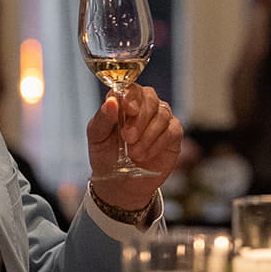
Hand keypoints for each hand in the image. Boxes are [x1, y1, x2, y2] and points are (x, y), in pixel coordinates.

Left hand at [88, 86, 183, 210]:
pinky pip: (172, 130)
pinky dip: (158, 143)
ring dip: (147, 135)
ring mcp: (160, 118)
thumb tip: (111, 101)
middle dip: (139, 120)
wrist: (120, 182)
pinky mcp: (173, 133)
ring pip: (162, 114)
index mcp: (124, 101)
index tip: (128, 110)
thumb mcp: (97, 137)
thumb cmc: (106, 155)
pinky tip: (146, 154)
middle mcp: (144, 105)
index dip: (131, 97)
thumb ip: (102, 118)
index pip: (131, 88)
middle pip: (149, 99)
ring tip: (134, 153)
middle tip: (128, 138)